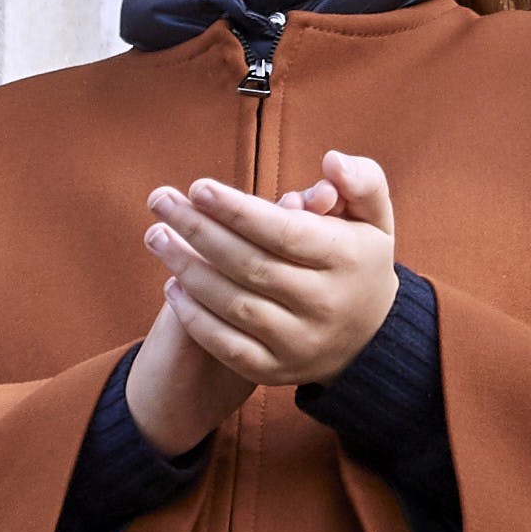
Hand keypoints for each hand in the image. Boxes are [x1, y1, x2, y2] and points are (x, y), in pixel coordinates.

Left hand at [148, 153, 404, 388]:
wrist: (369, 339)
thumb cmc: (357, 260)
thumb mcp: (374, 217)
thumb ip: (360, 180)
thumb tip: (331, 161)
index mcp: (347, 260)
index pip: (284, 232)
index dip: (237, 210)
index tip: (198, 187)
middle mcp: (324, 304)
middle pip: (250, 265)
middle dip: (198, 231)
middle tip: (160, 201)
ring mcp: (299, 342)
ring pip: (233, 305)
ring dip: (187, 269)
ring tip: (156, 236)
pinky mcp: (275, 371)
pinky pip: (226, 346)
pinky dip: (194, 317)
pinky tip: (172, 286)